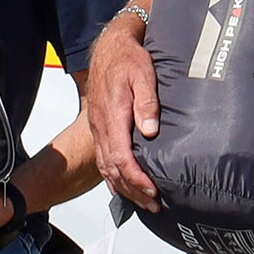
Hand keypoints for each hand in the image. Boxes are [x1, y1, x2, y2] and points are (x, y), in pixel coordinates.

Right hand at [85, 16, 161, 209]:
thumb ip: (146, 102)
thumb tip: (150, 130)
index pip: (122, 157)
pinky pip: (104, 159)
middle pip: (114, 169)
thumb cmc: (128, 59)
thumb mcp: (142, 74)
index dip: (137, 178)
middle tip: (154, 204)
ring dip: (125, 188)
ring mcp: (99, 130)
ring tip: (143, 201)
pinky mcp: (100, 129)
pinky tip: (123, 188)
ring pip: (107, 168)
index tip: (152, 190)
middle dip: (134, 191)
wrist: (109, 49)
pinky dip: (113, 178)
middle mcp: (102, 127)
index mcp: (113, 116)